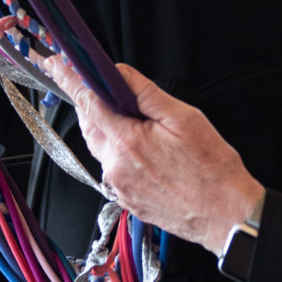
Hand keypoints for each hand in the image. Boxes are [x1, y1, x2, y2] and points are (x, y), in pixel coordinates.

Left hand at [43, 57, 264, 254]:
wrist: (226, 215)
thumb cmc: (212, 168)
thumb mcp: (184, 118)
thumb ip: (146, 94)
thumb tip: (121, 74)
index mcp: (128, 141)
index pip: (88, 103)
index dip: (70, 80)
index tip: (56, 66)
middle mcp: (116, 167)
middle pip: (90, 127)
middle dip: (92, 107)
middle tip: (107, 94)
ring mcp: (120, 187)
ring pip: (102, 150)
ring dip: (110, 132)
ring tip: (140, 127)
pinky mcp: (127, 202)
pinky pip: (114, 171)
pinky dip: (121, 156)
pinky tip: (148, 155)